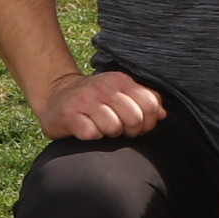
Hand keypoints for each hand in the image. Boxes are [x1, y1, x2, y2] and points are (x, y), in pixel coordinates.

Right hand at [35, 67, 167, 141]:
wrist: (56, 97)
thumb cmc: (95, 100)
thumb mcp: (121, 93)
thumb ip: (145, 100)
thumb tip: (162, 114)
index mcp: (121, 81)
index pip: (150, 104)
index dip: (149, 122)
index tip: (140, 126)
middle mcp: (103, 87)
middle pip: (134, 118)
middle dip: (130, 130)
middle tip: (120, 130)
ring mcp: (85, 100)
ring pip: (113, 127)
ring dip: (110, 134)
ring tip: (102, 127)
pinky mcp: (69, 115)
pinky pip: (92, 134)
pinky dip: (92, 136)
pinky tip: (87, 129)